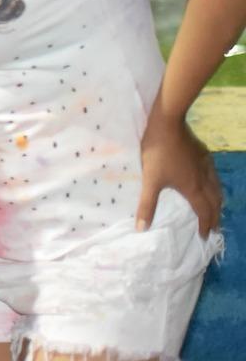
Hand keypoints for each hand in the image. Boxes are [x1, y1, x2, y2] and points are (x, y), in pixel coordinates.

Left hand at [137, 117, 222, 237]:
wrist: (168, 124)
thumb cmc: (158, 153)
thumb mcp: (150, 180)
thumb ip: (147, 205)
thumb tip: (142, 228)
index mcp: (193, 188)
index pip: (203, 212)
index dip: (205, 225)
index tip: (206, 236)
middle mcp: (204, 179)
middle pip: (215, 202)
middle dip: (215, 217)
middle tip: (214, 227)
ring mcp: (206, 165)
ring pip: (217, 188)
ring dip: (217, 202)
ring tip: (215, 209)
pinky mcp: (204, 154)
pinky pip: (214, 176)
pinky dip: (215, 187)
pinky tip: (209, 182)